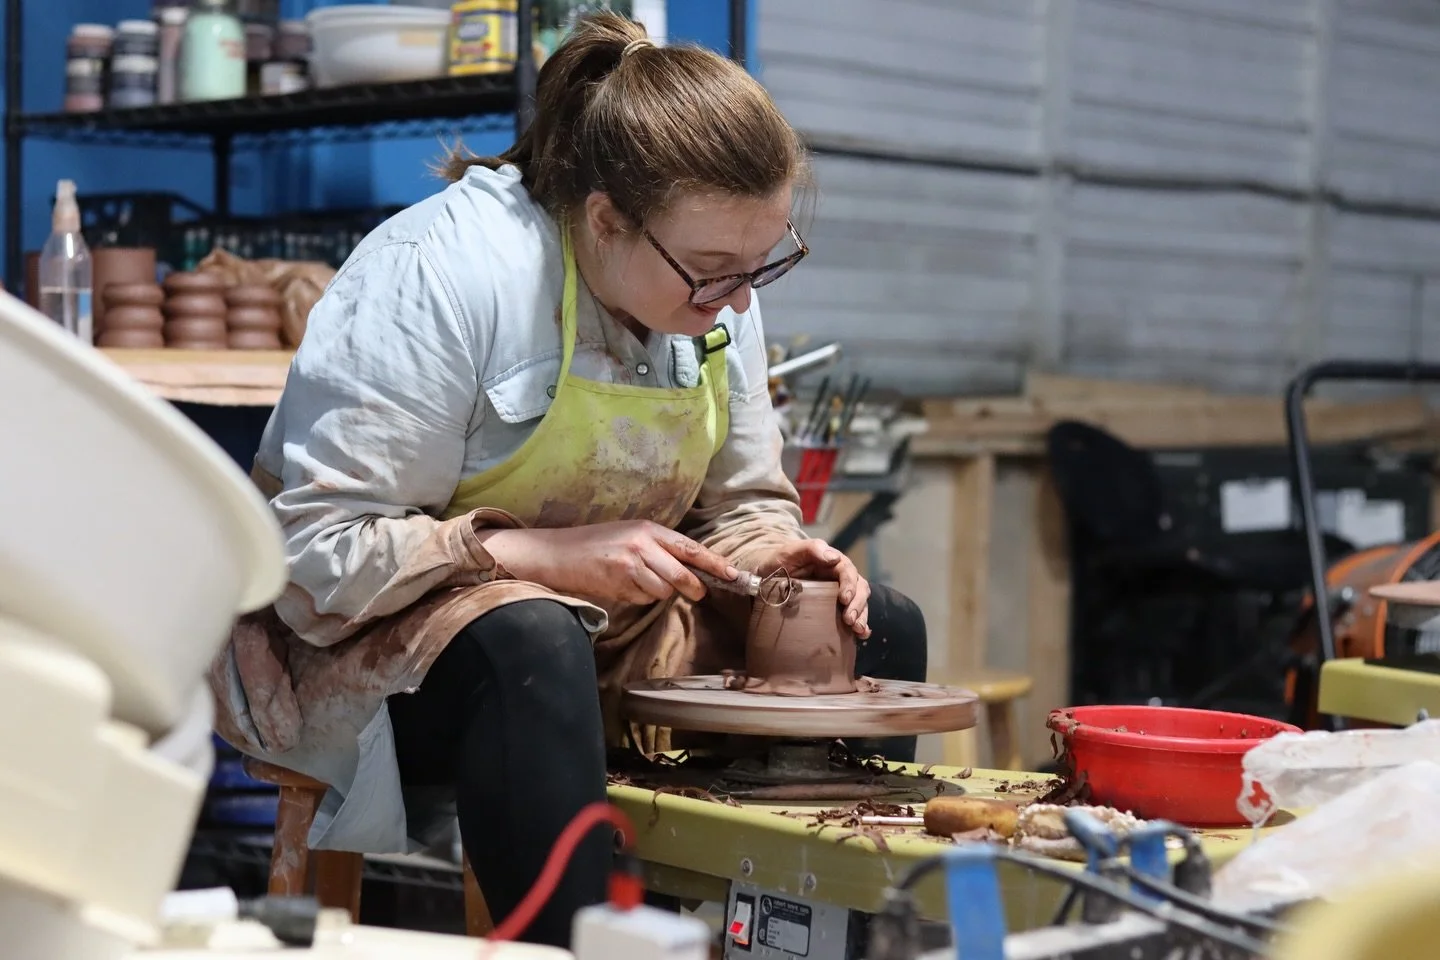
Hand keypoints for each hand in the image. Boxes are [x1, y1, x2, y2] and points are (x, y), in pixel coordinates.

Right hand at [477, 520, 739, 604]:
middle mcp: (643, 543)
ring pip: (664, 591)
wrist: (556, 553)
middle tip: (697, 593)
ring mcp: (630, 563)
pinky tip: (620, 586)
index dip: (716, 564)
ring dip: (657, 593)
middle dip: (693, 588)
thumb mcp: (629, 537)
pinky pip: (643, 599)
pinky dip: (637, 598)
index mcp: (649, 529)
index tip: (736, 576)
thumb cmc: (594, 546)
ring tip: (635, 582)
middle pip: (684, 575)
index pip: (691, 549)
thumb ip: (658, 549)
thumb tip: (691, 571)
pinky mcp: (618, 581)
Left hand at [755, 539, 870, 638]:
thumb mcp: (789, 552)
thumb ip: (810, 549)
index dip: (849, 584)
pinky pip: (853, 614)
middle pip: (859, 587)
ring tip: (857, 630)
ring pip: (859, 601)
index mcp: (831, 562)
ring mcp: (838, 592)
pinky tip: (862, 634)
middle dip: (857, 604)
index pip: (848, 571)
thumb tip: (834, 557)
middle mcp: (839, 576)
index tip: (844, 599)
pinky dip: (861, 624)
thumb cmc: (778, 563)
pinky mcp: (835, 607)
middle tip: (850, 620)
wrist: (766, 577)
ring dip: (861, 615)